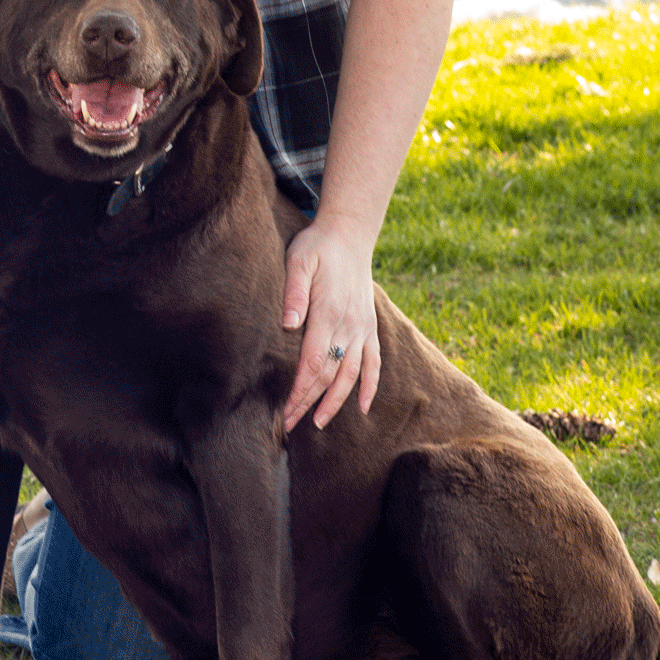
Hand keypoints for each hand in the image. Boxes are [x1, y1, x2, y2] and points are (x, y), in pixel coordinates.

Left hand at [280, 218, 379, 432]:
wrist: (349, 234)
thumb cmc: (316, 247)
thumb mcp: (299, 260)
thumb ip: (294, 292)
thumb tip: (288, 325)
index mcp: (329, 312)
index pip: (313, 361)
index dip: (300, 389)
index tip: (285, 410)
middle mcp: (349, 325)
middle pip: (329, 374)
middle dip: (308, 401)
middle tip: (288, 425)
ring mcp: (362, 328)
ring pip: (351, 374)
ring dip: (335, 402)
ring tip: (317, 422)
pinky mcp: (369, 326)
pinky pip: (374, 362)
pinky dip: (370, 386)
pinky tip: (362, 407)